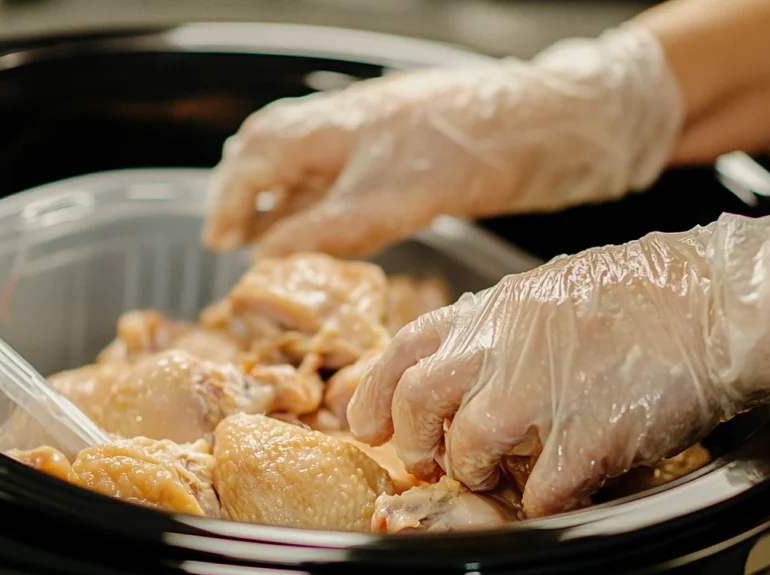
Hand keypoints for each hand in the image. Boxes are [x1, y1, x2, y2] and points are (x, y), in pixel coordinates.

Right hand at [203, 22, 683, 258]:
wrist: (552, 126)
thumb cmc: (477, 150)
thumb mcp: (391, 199)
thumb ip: (326, 227)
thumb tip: (267, 254)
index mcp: (336, 124)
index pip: (259, 153)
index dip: (231, 197)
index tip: (218, 241)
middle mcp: (350, 125)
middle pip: (275, 149)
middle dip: (247, 192)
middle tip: (231, 236)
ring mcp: (381, 137)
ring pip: (312, 163)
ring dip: (285, 199)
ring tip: (269, 240)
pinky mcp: (411, 156)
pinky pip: (347, 175)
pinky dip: (325, 203)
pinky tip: (330, 230)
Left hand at [346, 214, 769, 517]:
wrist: (717, 299)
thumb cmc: (637, 295)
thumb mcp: (544, 293)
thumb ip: (493, 330)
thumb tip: (452, 366)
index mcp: (493, 311)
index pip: (403, 348)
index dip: (372, 393)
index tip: (366, 425)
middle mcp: (506, 347)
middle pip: (418, 401)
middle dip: (415, 441)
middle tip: (431, 460)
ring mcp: (546, 389)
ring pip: (468, 447)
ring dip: (477, 471)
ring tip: (499, 472)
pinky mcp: (594, 432)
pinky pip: (541, 490)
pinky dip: (541, 500)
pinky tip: (559, 486)